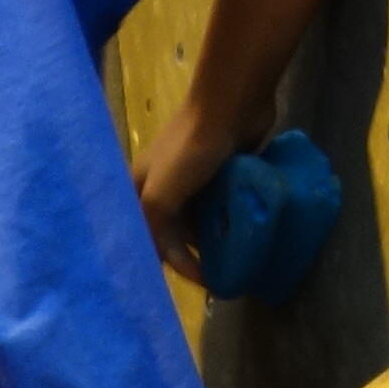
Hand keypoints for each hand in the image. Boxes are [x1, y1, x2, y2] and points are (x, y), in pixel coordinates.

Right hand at [131, 105, 239, 273]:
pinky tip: (248, 236)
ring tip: (240, 262)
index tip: (205, 284)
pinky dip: (232, 222)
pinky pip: (223, 207)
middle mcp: (163, 189)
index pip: (150, 241)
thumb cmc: (190, 149)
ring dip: (218, 241)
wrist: (230, 103)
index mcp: (140, 192)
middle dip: (197, 256)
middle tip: (224, 277)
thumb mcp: (160, 194)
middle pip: (176, 234)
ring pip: (203, 222)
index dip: (174, 265)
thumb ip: (154, 229)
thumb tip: (165, 264)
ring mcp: (193, 182)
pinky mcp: (220, 175)